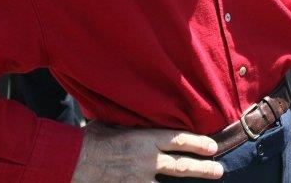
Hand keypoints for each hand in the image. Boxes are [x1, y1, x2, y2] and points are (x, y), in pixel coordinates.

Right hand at [71, 122, 222, 180]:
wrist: (71, 161)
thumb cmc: (90, 140)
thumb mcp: (114, 124)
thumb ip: (131, 124)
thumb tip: (139, 114)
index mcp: (144, 139)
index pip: (179, 140)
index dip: (199, 143)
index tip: (213, 146)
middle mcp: (146, 160)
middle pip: (182, 166)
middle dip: (203, 168)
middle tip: (219, 170)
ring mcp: (138, 179)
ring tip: (206, 182)